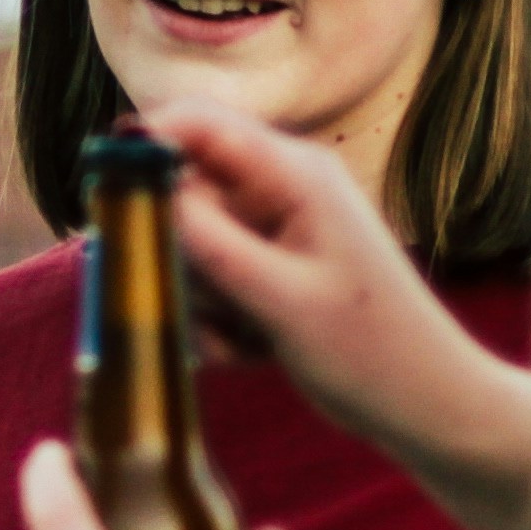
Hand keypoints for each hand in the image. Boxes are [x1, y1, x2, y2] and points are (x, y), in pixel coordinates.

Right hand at [158, 100, 530, 529]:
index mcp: (295, 173)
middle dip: (174, 253)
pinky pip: (212, 280)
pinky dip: (216, 320)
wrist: (428, 406)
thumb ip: (210, 243)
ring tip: (242, 339)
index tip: (103, 200)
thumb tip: (144, 191)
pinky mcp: (272, 267)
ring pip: (190, 244)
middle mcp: (284, 187)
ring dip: (197, 298)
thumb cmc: (371, 353)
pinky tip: (251, 352)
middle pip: (182, 190)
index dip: (140, 148)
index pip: (195, 123)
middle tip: (204, 306)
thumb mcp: (280, 300)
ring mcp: (277, 228)